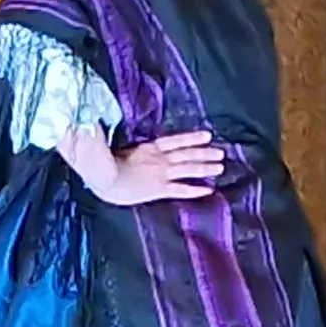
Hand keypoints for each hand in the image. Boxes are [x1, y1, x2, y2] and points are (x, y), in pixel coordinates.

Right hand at [55, 127, 223, 207]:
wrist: (104, 176)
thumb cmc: (105, 164)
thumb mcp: (120, 149)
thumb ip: (132, 147)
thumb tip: (133, 143)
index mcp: (149, 148)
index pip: (175, 141)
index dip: (192, 138)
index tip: (207, 136)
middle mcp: (160, 159)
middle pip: (187, 154)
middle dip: (205, 153)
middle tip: (221, 153)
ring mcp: (161, 173)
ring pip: (188, 169)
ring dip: (205, 168)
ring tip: (220, 167)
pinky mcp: (159, 189)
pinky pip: (181, 189)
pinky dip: (195, 190)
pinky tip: (208, 190)